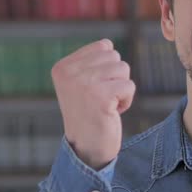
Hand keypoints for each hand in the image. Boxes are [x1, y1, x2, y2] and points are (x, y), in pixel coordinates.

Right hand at [51, 39, 135, 168]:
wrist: (86, 147)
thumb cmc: (89, 113)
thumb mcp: (81, 83)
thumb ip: (91, 61)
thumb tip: (108, 44)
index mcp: (62, 66)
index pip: (103, 46)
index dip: (108, 67)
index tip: (94, 88)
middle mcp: (70, 73)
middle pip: (115, 56)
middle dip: (116, 77)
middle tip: (101, 98)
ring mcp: (84, 83)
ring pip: (123, 68)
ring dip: (121, 88)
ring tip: (106, 104)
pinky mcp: (101, 96)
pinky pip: (129, 86)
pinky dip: (126, 100)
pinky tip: (111, 112)